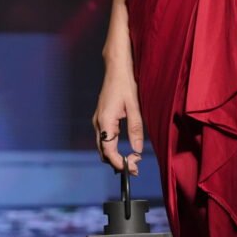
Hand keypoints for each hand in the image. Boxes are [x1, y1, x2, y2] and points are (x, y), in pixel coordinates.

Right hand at [92, 59, 143, 175]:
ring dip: (115, 156)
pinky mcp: (102, 118)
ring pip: (103, 146)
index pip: (108, 151)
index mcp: (105, 121)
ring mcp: (98, 120)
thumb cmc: (126, 83)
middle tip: (135, 168)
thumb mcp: (134, 106)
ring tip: (132, 161)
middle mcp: (98, 123)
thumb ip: (136, 128)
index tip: (132, 168)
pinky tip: (124, 149)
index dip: (119, 162)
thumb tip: (137, 149)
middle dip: (117, 163)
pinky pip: (104, 138)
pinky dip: (113, 147)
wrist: (116, 67)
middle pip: (103, 152)